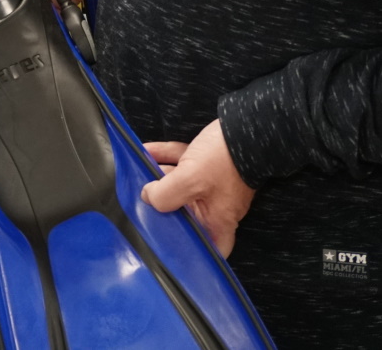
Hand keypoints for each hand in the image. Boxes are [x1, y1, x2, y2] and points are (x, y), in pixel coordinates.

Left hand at [141, 121, 255, 257]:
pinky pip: (183, 163)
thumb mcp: (191, 181)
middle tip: (139, 202)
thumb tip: (147, 197)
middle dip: (162, 207)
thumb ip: (165, 196)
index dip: (195, 255)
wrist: (245, 126)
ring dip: (158, 178)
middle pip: (185, 214)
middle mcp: (216, 206)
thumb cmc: (224, 160)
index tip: (171, 250)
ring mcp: (212, 184)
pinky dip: (165, 158)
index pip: (211, 250)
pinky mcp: (209, 162)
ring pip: (181, 186)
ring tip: (136, 172)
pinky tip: (146, 150)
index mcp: (218, 220)